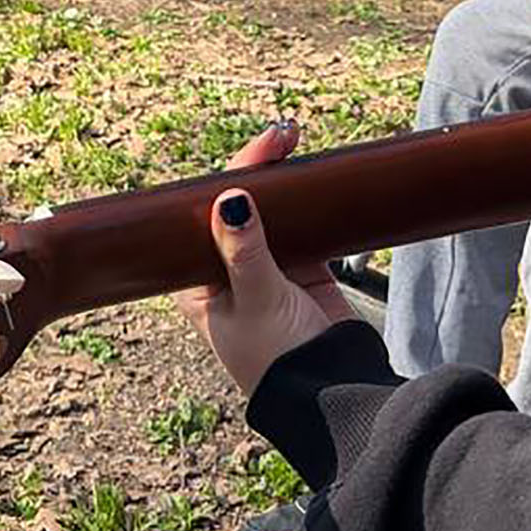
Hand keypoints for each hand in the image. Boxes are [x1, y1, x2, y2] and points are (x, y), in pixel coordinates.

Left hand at [176, 120, 353, 399]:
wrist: (333, 393)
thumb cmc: (278, 362)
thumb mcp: (256, 302)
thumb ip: (244, 252)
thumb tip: (230, 200)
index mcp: (197, 285)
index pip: (202, 217)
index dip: (224, 179)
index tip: (254, 151)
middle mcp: (227, 272)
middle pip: (236, 205)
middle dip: (256, 169)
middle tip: (281, 137)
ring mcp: (266, 268)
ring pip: (270, 209)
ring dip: (283, 178)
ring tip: (295, 142)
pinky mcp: (303, 268)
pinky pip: (302, 222)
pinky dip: (309, 199)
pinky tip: (316, 173)